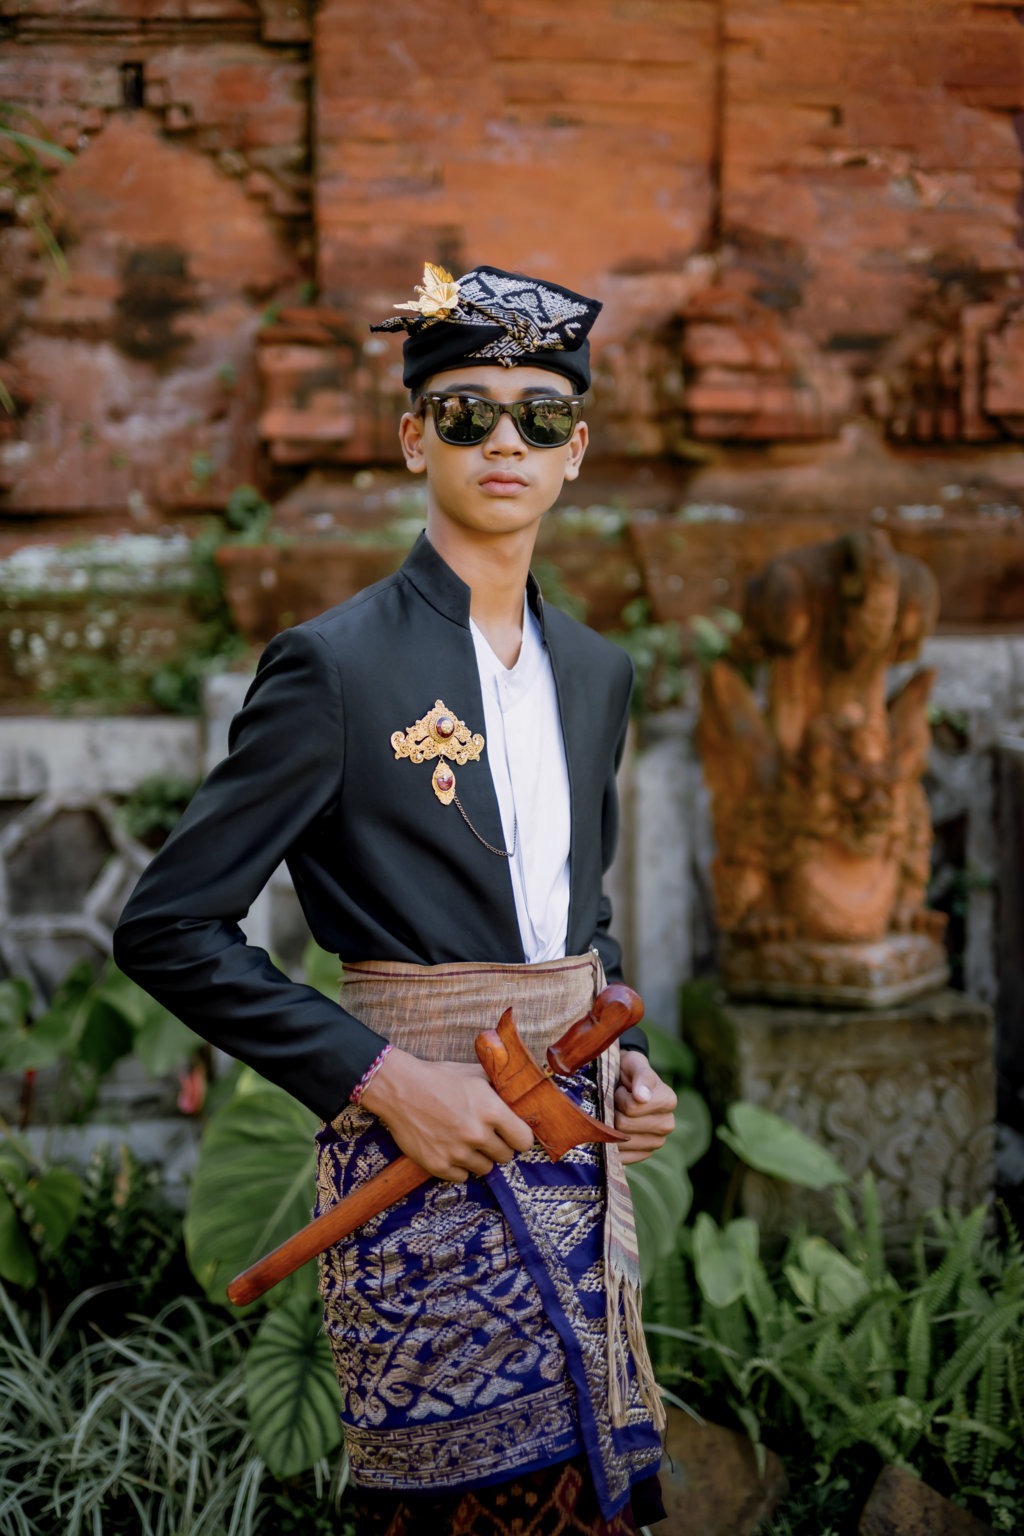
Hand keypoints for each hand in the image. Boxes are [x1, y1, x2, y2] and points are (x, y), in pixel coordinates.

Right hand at [360, 1048, 534, 1181]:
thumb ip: (500, 1087)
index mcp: (491, 1111)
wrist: (400, 1088)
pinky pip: (462, 1177)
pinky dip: (459, 1166)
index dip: (518, 1137)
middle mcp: (477, 1135)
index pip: (524, 1141)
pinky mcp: (438, 1166)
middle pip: (505, 1157)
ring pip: (485, 1169)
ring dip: (478, 1157)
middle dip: (497, 1146)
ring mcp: (457, 1153)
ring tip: (464, 1140)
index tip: (511, 1134)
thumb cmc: (439, 1078)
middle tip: (483, 1135)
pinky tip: (450, 1149)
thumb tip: (521, 1094)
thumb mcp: (475, 1074)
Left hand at [614, 1051, 676, 1164]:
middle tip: (616, 1102)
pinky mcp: (645, 1154)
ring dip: (610, 1128)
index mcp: (668, 1101)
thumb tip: (642, 1097)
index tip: (622, 1090)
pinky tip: (613, 1133)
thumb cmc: (628, 1070)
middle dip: (613, 1112)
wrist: (623, 1083)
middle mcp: (667, 1124)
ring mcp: (657, 1142)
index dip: (619, 1097)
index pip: (632, 1108)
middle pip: (624, 1126)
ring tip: (617, 1114)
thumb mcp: (634, 1063)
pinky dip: (611, 1147)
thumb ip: (641, 1076)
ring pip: (621, 1142)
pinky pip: (622, 1158)